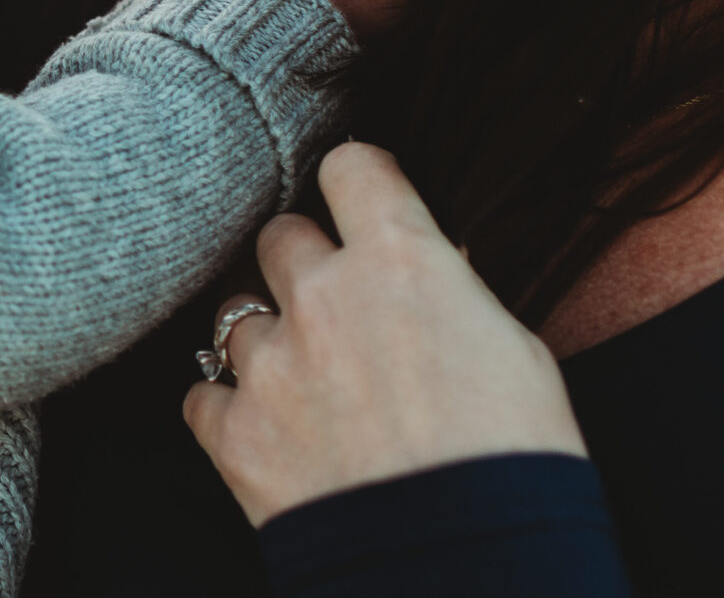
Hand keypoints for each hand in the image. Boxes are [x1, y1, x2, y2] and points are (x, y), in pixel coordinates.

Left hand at [183, 143, 586, 526]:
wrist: (476, 569)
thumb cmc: (520, 462)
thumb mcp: (516, 350)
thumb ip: (454, 295)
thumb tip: (429, 273)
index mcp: (402, 260)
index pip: (351, 166)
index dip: (356, 181)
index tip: (361, 201)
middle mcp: (323, 296)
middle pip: (280, 235)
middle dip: (305, 263)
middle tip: (336, 305)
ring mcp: (270, 365)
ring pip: (234, 313)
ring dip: (266, 338)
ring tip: (304, 380)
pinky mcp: (236, 435)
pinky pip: (202, 396)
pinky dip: (228, 409)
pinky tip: (265, 430)